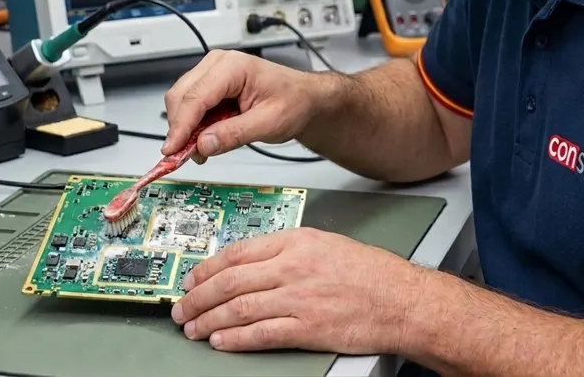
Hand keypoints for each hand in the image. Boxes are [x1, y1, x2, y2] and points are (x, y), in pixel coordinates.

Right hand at [162, 49, 323, 163]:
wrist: (304, 98)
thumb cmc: (293, 101)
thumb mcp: (269, 123)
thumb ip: (235, 133)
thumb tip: (203, 144)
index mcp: (233, 67)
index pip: (196, 97)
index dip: (180, 126)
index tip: (172, 150)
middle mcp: (218, 64)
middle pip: (181, 97)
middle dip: (179, 128)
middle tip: (185, 157)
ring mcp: (212, 72)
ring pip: (181, 101)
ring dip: (185, 129)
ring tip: (200, 150)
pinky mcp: (210, 85)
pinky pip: (191, 105)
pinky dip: (192, 125)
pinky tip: (204, 140)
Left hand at [170, 227, 422, 352]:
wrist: (401, 300)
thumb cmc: (370, 273)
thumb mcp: (325, 243)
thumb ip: (288, 249)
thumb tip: (252, 260)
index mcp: (296, 241)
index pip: (238, 252)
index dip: (207, 267)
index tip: (191, 278)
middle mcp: (293, 267)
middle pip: (231, 281)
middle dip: (198, 296)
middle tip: (181, 307)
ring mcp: (298, 299)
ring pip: (239, 308)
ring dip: (210, 320)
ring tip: (194, 328)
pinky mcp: (307, 328)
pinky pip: (261, 334)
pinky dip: (236, 339)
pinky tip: (222, 341)